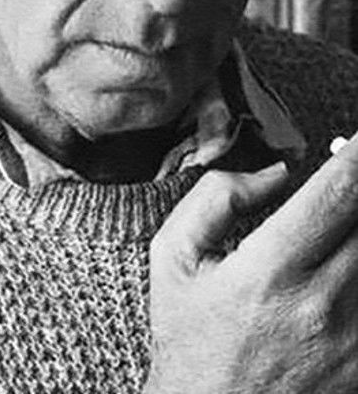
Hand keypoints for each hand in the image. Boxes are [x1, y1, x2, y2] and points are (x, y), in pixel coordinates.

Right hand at [146, 144, 357, 393]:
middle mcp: (323, 304)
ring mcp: (353, 341)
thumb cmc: (189, 340)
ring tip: (341, 217)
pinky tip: (344, 257)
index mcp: (271, 270)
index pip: (337, 192)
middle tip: (350, 172)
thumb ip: (217, 198)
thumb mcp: (174, 258)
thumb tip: (275, 173)